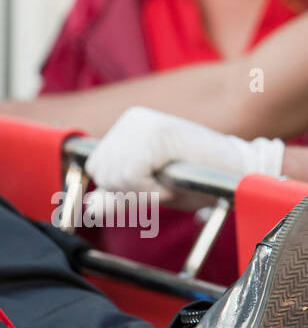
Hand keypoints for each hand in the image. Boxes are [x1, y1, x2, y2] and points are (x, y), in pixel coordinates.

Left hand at [86, 106, 283, 199]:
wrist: (237, 174)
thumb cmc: (194, 181)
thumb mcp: (146, 191)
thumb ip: (118, 196)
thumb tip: (90, 207)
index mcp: (126, 127)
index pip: (96, 167)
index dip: (121, 187)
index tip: (153, 181)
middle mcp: (132, 120)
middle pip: (102, 173)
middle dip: (131, 190)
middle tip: (165, 182)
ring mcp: (145, 123)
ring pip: (116, 176)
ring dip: (145, 192)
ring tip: (171, 180)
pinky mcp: (159, 133)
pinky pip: (134, 177)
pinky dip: (153, 190)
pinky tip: (175, 181)